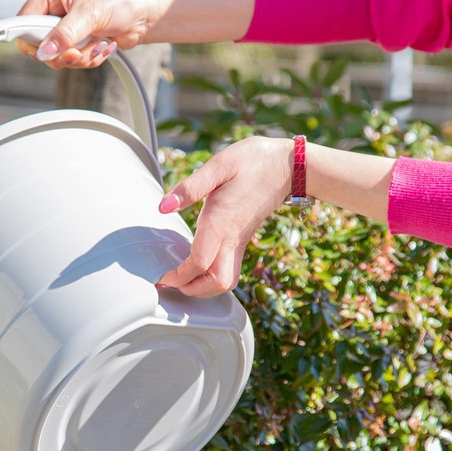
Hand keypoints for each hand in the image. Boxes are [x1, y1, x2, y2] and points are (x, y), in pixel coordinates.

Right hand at [16, 0, 162, 68]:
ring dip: (79, 57)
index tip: (42, 51)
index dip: (31, 38)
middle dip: (61, 53)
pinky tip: (103, 47)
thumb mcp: (89, 15)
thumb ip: (64, 34)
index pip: (24, 20)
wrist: (145, 15)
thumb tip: (43, 52)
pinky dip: (88, 59)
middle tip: (77, 52)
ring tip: (97, 46)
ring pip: (57, 57)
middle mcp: (56, 9)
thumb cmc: (121, 2)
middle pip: (39, 44)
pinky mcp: (78, 42)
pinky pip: (72, 61)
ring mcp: (66, 27)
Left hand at [156, 136, 292, 297]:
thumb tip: (163, 207)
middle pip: (216, 283)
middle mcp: (232, 237)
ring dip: (203, 288)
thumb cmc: (253, 161)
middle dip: (191, 289)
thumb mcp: (218, 165)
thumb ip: (189, 187)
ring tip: (182, 279)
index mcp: (221, 222)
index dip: (178, 276)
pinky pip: (229, 270)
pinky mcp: (242, 240)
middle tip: (170, 281)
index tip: (162, 276)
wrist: (289, 165)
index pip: (199, 263)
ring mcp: (239, 241)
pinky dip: (211, 278)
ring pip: (226, 281)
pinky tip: (197, 267)